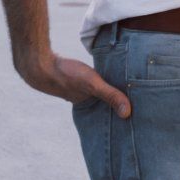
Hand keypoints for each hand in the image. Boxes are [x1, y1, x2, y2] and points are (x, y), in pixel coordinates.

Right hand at [16, 49, 130, 117]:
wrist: (39, 63)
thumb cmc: (66, 75)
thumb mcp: (92, 84)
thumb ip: (111, 95)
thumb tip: (128, 114)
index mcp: (87, 106)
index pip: (108, 114)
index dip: (121, 114)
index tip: (138, 116)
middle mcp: (82, 99)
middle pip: (105, 103)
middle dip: (119, 103)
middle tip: (140, 102)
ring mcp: (77, 88)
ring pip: (99, 91)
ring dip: (110, 89)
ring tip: (129, 87)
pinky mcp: (76, 76)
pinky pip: (93, 79)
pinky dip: (102, 78)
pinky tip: (111, 72)